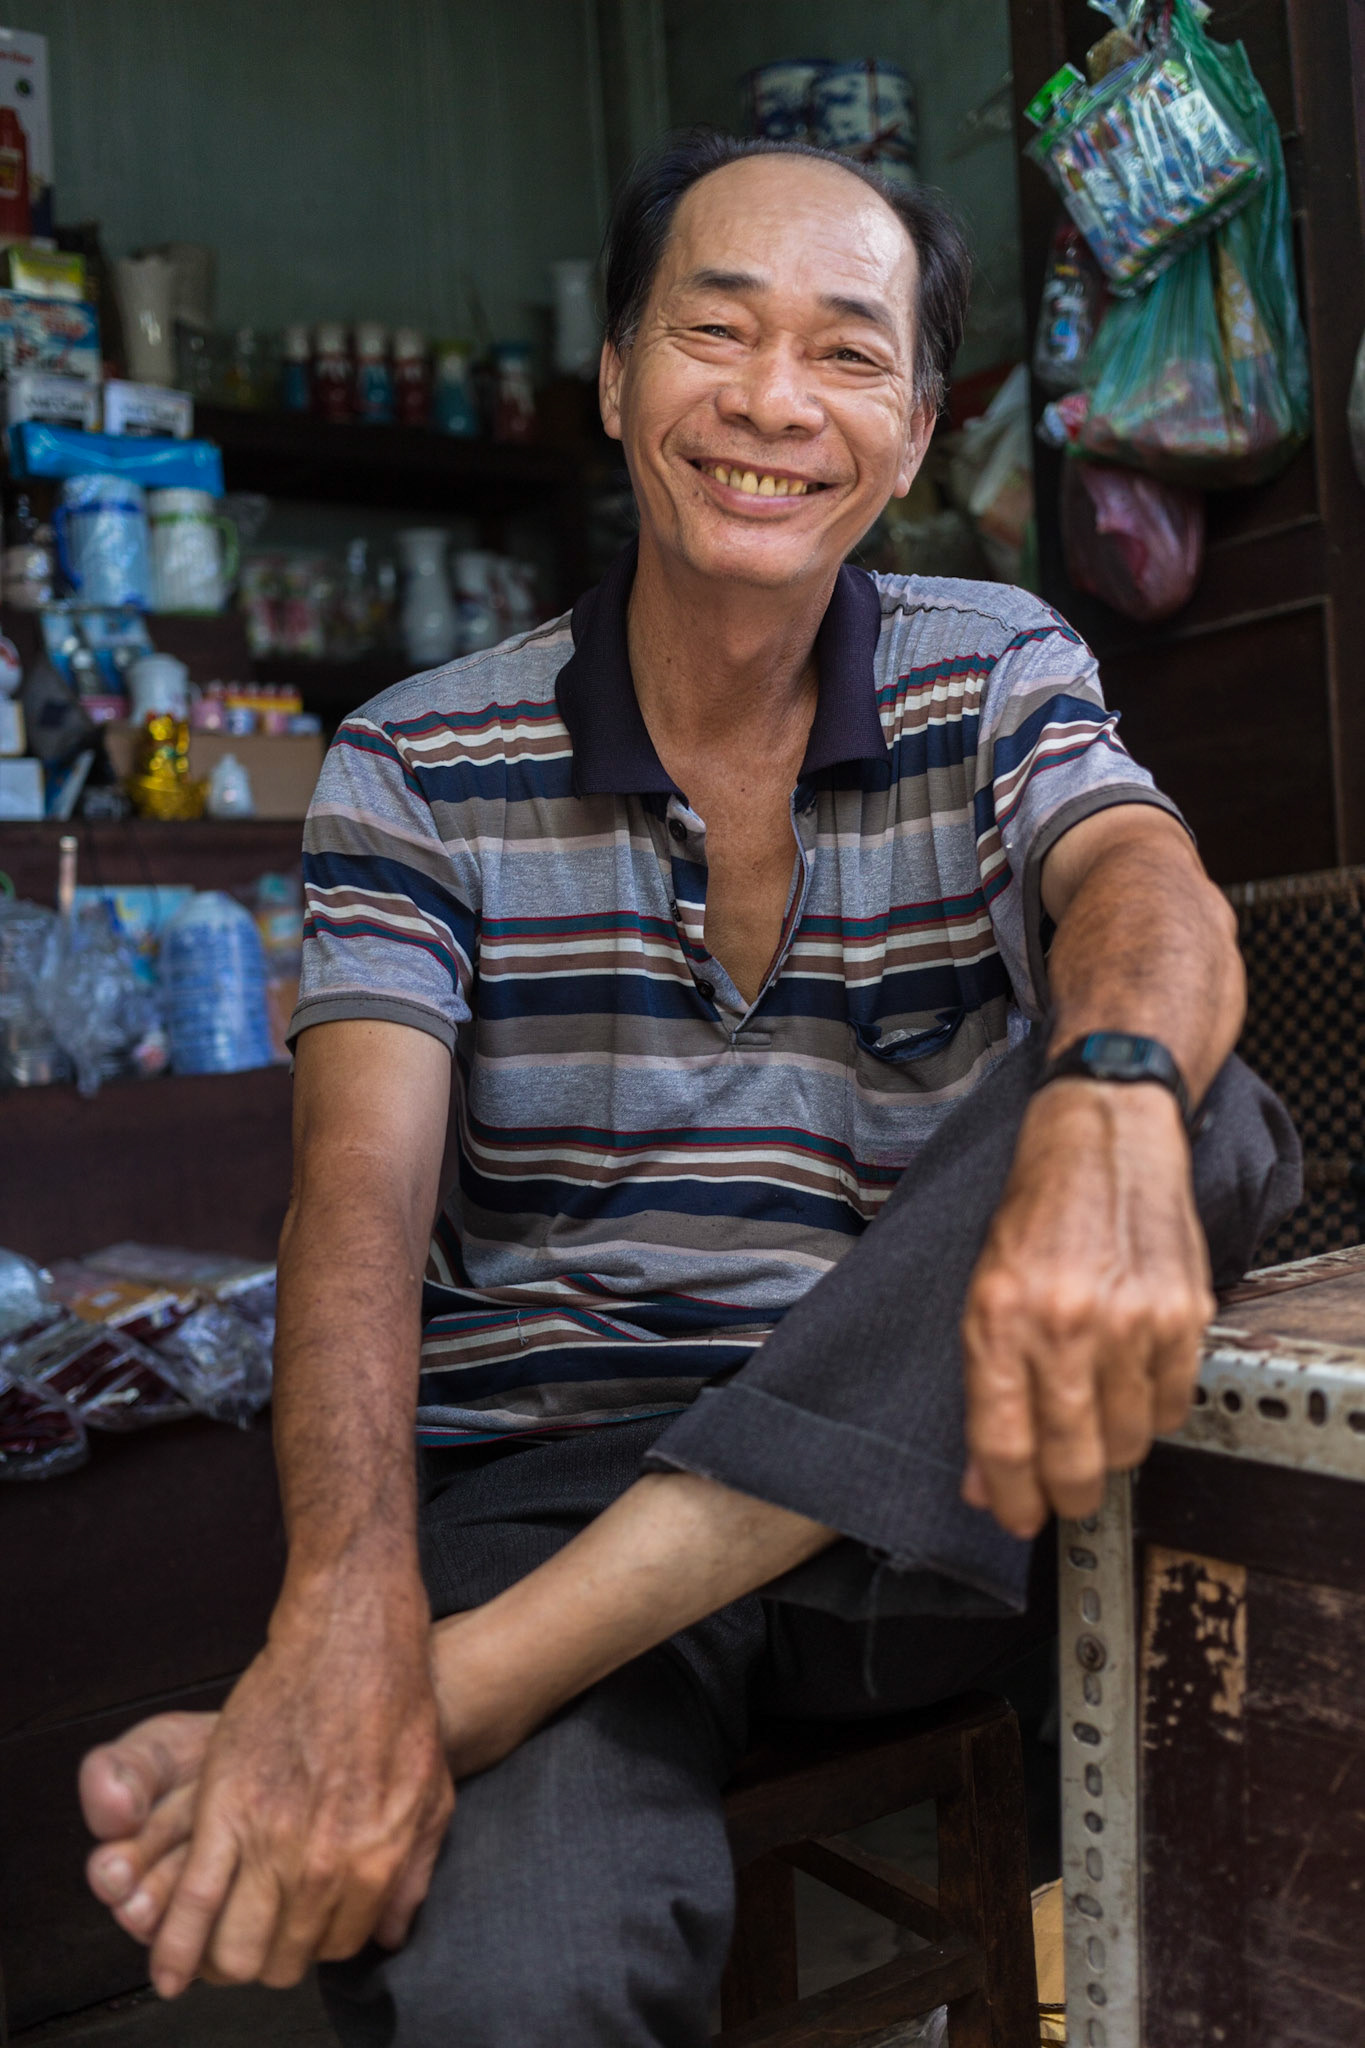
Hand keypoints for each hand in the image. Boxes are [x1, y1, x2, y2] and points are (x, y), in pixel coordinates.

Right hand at [144, 1573, 452, 1996]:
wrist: (351, 1637)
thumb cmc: (396, 1708)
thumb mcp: (430, 1793)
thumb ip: (413, 1871)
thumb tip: (391, 1935)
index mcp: (375, 1862)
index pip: (338, 1947)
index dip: (318, 1941)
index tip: (304, 1928)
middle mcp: (323, 1864)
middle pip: (284, 1958)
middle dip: (272, 1955)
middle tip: (260, 1934)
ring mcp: (271, 1840)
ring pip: (235, 1947)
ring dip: (226, 1957)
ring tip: (221, 1945)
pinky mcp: (224, 1810)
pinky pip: (194, 1903)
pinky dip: (176, 1946)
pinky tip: (168, 1970)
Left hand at [960, 1078, 1213, 1537]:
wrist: (1103, 1137)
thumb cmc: (1036, 1212)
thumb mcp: (984, 1291)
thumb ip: (984, 1386)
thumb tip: (984, 1478)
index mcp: (999, 1317)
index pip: (1004, 1441)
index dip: (1011, 1497)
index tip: (1017, 1517)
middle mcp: (1064, 1322)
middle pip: (1072, 1456)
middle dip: (1068, 1493)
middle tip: (1066, 1497)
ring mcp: (1130, 1319)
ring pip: (1129, 1440)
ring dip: (1113, 1449)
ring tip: (1099, 1422)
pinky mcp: (1183, 1313)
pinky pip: (1173, 1403)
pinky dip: (1154, 1411)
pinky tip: (1135, 1383)